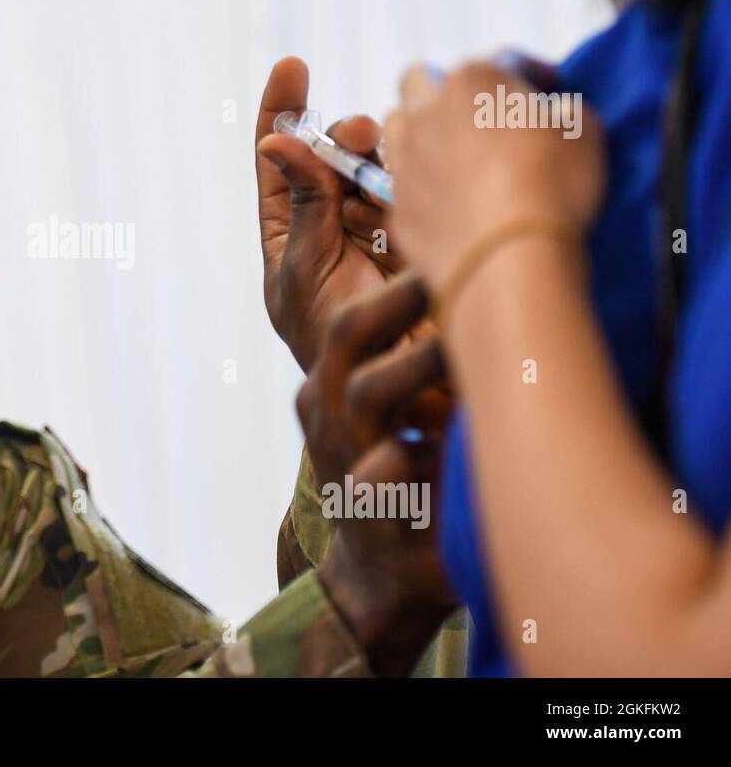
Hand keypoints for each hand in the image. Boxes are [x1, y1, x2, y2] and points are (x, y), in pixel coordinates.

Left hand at [255, 57, 402, 370]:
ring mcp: (383, 226)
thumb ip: (302, 205)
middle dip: (344, 137)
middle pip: (337, 155)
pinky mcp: (424, 232)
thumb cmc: (334, 344)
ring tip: (385, 166)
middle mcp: (337, 223)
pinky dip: (413, 177)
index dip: (283, 111)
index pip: (280, 161)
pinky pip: (416, 190)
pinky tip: (417, 177)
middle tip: (359, 134)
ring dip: (380, 157)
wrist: (396, 399)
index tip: (291, 66)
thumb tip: (276, 141)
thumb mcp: (306, 273)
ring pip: (378, 167)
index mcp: (292, 233)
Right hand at [298, 273, 456, 674]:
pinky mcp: (368, 511)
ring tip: (463, 338)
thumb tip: (492, 300)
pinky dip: (413, 456)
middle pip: (344, 332)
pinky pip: (380, 476)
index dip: (395, 278)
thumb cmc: (408, 486)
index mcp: (334, 386)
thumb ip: (424, 366)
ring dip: (417, 360)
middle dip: (397, 296)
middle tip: (450, 268)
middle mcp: (330, 414)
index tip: (447, 242)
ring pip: (365, 392)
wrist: (383, 580)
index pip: (351, 316)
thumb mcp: (404, 419)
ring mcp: (343, 458)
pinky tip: (447, 437)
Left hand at [382, 60, 604, 289]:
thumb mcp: (583, 133)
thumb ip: (564, 112)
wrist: (508, 260)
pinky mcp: (396, 207)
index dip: (525, 76)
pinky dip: (420, 188)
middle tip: (477, 117)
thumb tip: (556, 115)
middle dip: (444, 91)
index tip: (544, 95)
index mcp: (473, 81)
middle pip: (419, 83)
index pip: (497, 62)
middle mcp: (425, 114)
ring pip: (394, 130)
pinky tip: (447, 206)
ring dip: (418, 134)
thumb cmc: (554, 186)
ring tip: (451, 157)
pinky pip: (401, 186)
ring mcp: (403, 161)